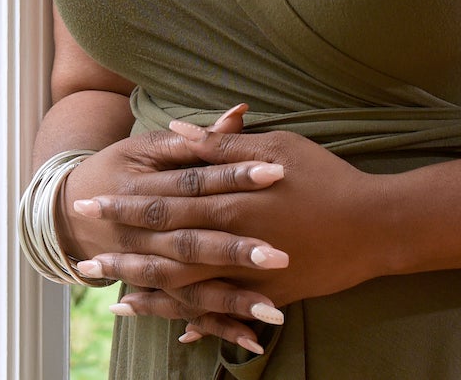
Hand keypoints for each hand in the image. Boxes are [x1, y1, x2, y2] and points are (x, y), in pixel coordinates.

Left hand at [73, 119, 383, 351]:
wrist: (376, 224)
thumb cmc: (326, 176)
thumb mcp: (276, 146)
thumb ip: (223, 146)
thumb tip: (181, 131)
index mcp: (228, 199)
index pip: (161, 204)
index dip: (122, 207)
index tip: (87, 207)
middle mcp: (232, 240)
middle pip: (164, 252)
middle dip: (122, 258)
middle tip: (83, 265)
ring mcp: (250, 273)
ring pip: (188, 289)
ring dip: (149, 295)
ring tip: (113, 302)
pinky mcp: (270, 295)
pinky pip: (225, 311)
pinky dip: (197, 320)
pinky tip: (173, 329)